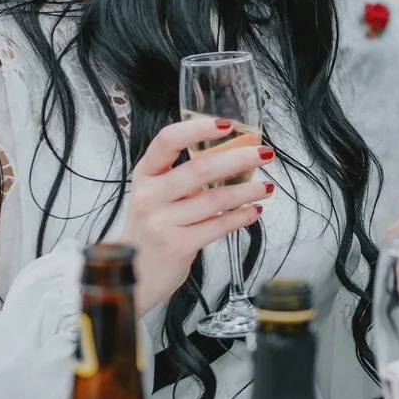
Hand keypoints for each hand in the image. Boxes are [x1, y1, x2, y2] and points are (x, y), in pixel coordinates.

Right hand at [118, 117, 275, 315]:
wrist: (132, 274)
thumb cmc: (152, 229)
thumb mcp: (156, 195)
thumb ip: (183, 177)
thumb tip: (233, 155)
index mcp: (145, 174)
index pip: (168, 141)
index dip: (197, 129)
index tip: (226, 125)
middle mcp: (150, 195)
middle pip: (200, 169)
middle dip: (239, 158)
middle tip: (264, 153)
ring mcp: (162, 222)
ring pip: (215, 199)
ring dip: (247, 190)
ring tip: (266, 186)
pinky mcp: (177, 245)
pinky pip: (218, 226)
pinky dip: (241, 217)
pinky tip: (253, 211)